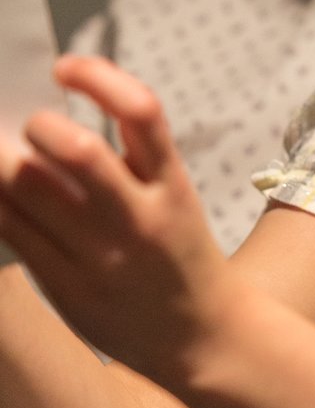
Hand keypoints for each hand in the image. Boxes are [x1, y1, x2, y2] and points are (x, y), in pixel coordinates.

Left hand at [0, 55, 228, 380]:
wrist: (201, 338)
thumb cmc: (177, 257)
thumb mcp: (174, 197)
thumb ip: (128, 160)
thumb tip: (43, 124)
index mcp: (171, 185)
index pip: (142, 111)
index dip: (98, 76)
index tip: (64, 69)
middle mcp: (139, 218)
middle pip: (77, 150)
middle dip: (38, 127)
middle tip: (29, 130)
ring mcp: (102, 257)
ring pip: (30, 190)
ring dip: (3, 161)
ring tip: (2, 156)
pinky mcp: (68, 288)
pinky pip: (12, 231)